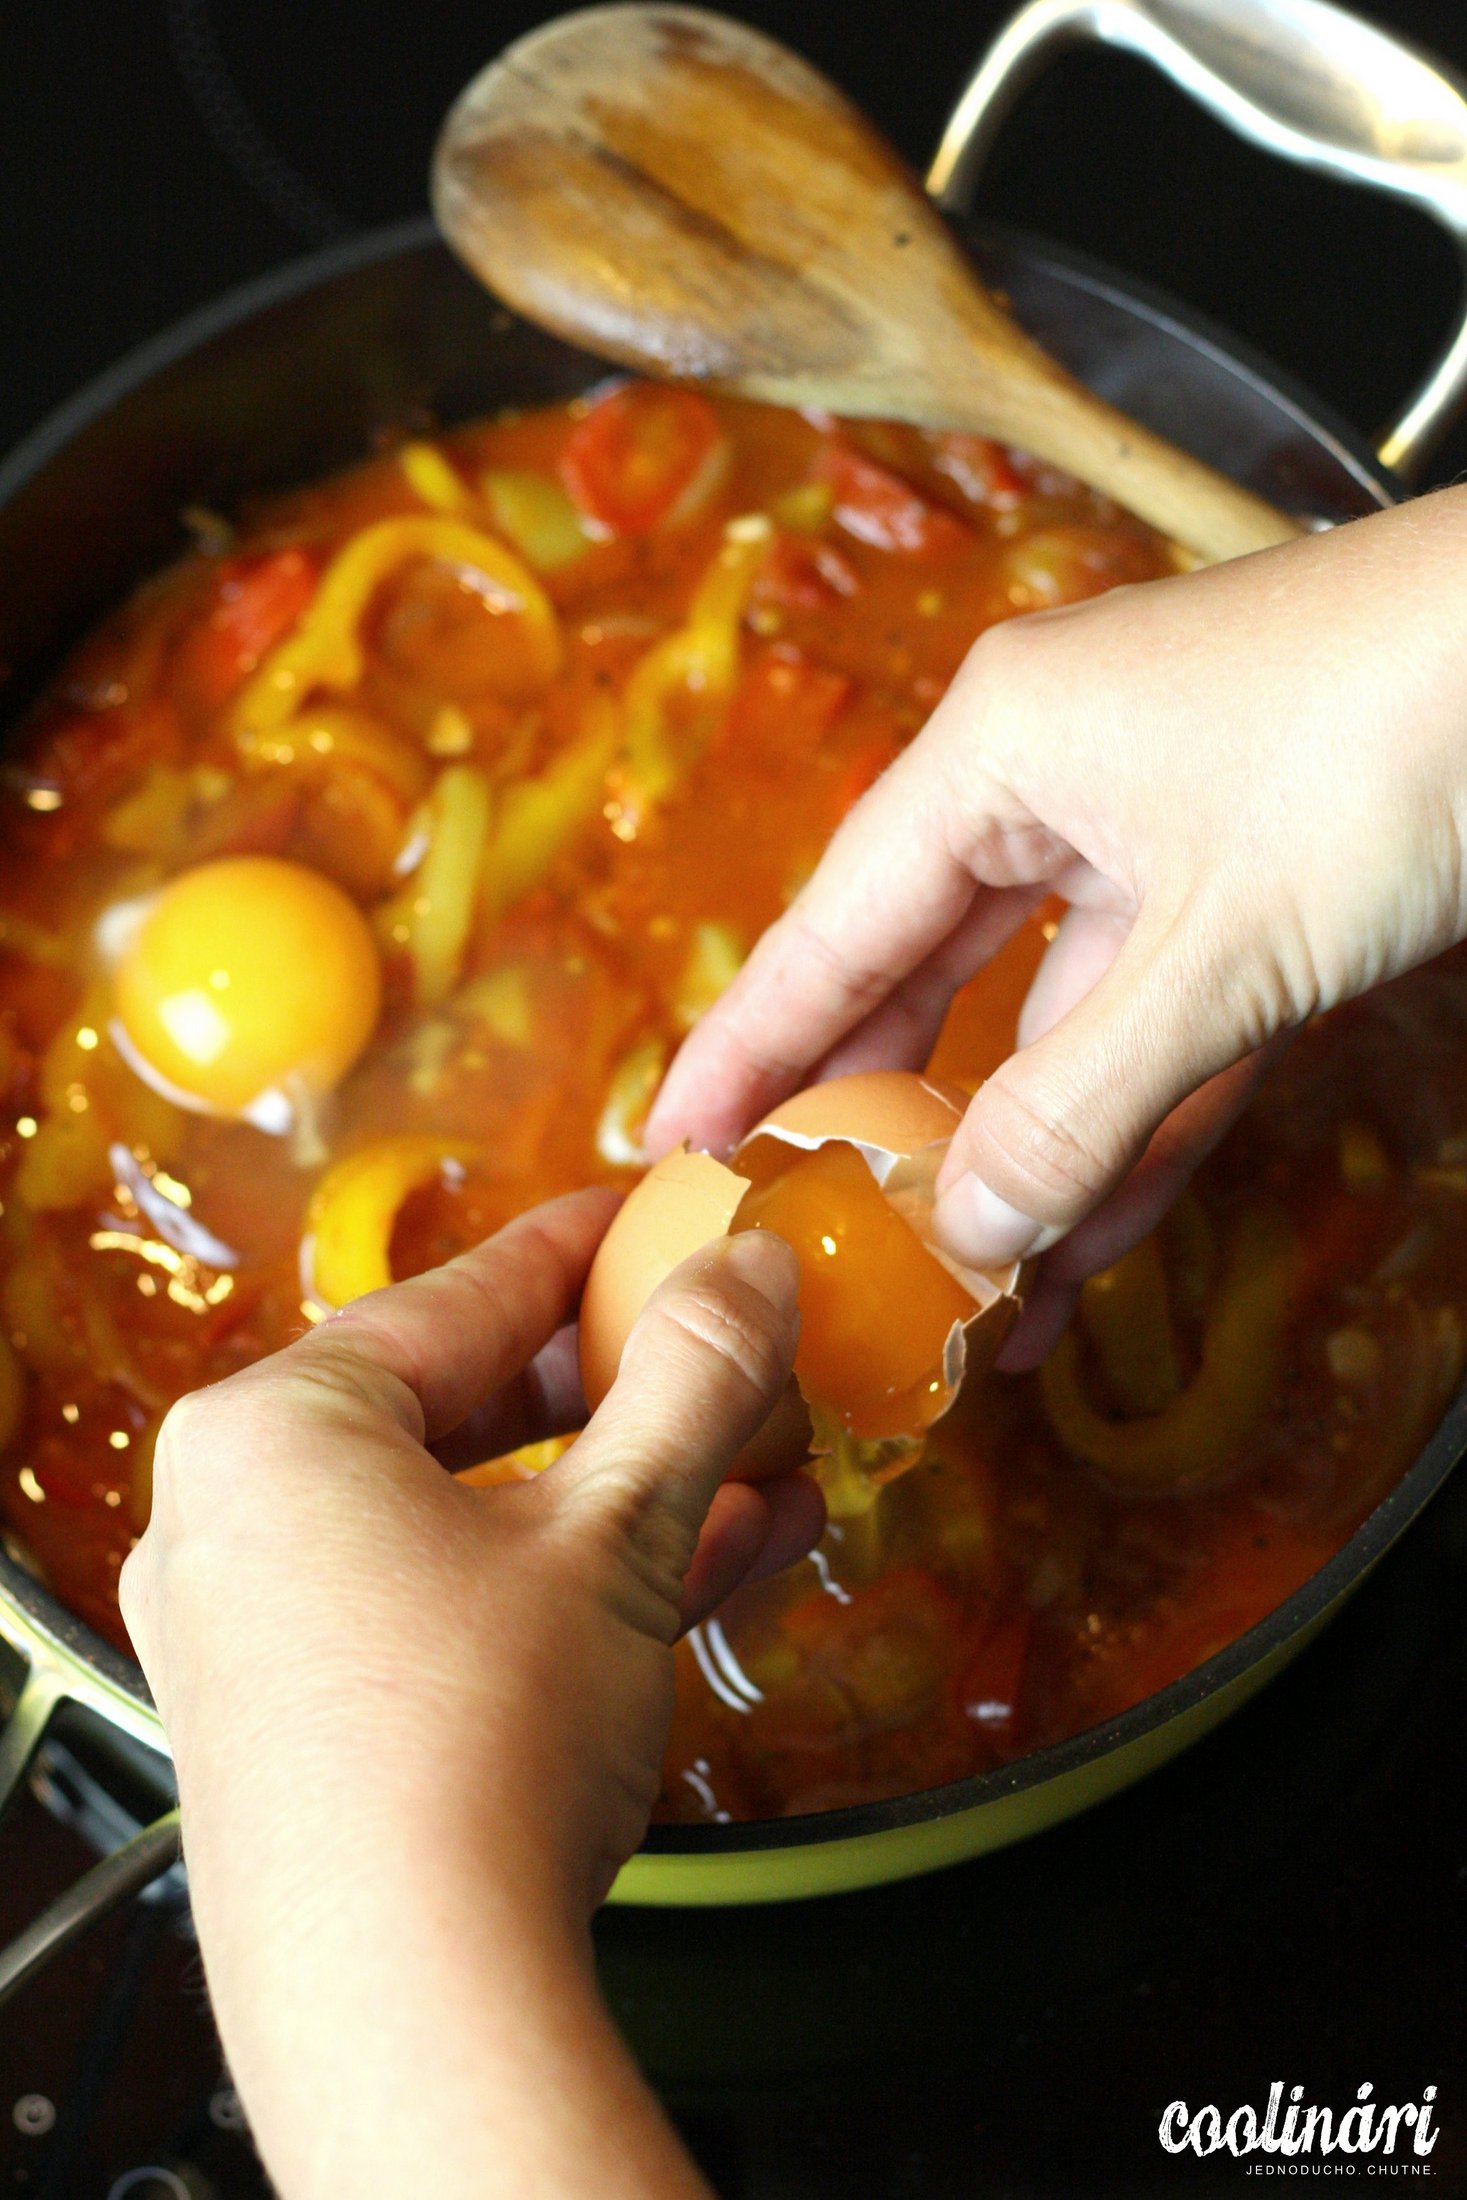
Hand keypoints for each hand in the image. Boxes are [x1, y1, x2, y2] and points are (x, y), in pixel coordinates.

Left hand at [121, 1192, 814, 2199]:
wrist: (412, 2005)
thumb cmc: (468, 1754)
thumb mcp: (615, 1531)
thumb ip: (692, 1379)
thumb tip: (748, 1270)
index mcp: (272, 1432)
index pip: (457, 1300)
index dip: (582, 1251)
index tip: (654, 1216)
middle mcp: (237, 1522)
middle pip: (463, 1410)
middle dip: (619, 1389)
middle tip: (714, 1344)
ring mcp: (265, 1633)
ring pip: (473, 1518)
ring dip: (624, 1492)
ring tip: (755, 1464)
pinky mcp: (309, 1726)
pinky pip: (454, 1607)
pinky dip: (570, 1581)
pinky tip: (711, 1563)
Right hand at [648, 489, 1466, 1362]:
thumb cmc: (1393, 736)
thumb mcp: (1220, 946)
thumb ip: (1077, 1101)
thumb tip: (958, 1235)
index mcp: (1002, 753)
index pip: (836, 926)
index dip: (750, 1043)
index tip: (670, 1141)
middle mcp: (1061, 787)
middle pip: (930, 978)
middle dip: (882, 1117)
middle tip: (802, 1234)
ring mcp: (1167, 842)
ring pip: (1053, 1024)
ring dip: (1019, 1154)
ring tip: (957, 1296)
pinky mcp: (1261, 895)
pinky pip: (1163, 1032)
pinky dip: (1130, 1130)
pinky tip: (1088, 1243)